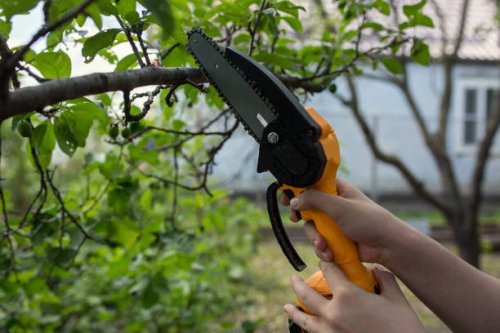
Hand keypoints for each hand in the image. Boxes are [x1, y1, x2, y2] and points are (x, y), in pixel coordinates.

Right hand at [281, 179, 408, 266]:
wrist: (387, 246)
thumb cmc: (369, 221)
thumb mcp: (339, 206)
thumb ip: (315, 200)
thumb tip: (294, 200)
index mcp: (336, 189)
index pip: (311, 184)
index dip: (297, 190)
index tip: (286, 198)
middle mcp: (334, 204)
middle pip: (307, 207)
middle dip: (304, 217)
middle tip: (296, 219)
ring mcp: (334, 222)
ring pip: (312, 227)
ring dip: (315, 238)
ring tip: (324, 245)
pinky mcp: (336, 239)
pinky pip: (320, 241)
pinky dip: (323, 248)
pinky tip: (330, 253)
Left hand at [283, 261, 424, 332]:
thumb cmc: (404, 327)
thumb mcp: (396, 299)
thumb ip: (384, 280)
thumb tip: (376, 270)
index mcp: (348, 296)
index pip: (329, 271)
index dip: (325, 262)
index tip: (323, 260)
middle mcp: (333, 313)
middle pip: (308, 295)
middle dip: (298, 285)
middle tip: (293, 279)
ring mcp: (331, 332)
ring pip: (305, 320)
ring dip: (295, 312)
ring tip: (287, 307)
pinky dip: (309, 330)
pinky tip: (307, 328)